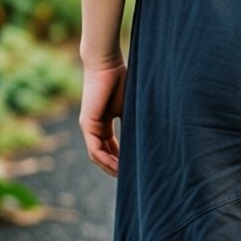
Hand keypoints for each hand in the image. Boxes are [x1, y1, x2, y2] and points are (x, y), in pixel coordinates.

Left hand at [78, 57, 126, 176]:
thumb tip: (154, 138)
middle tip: (132, 177)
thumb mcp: (132, 105)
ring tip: (126, 176)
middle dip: (117, 167)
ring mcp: (89, 126)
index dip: (123, 158)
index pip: (112, 146)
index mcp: (104, 120)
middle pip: (104, 154)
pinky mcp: (87, 124)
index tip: (136, 166)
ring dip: (111, 168)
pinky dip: (105, 160)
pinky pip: (94, 149)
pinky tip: (118, 166)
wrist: (107, 62)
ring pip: (97, 155)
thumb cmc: (121, 78)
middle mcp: (94, 125)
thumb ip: (136, 121)